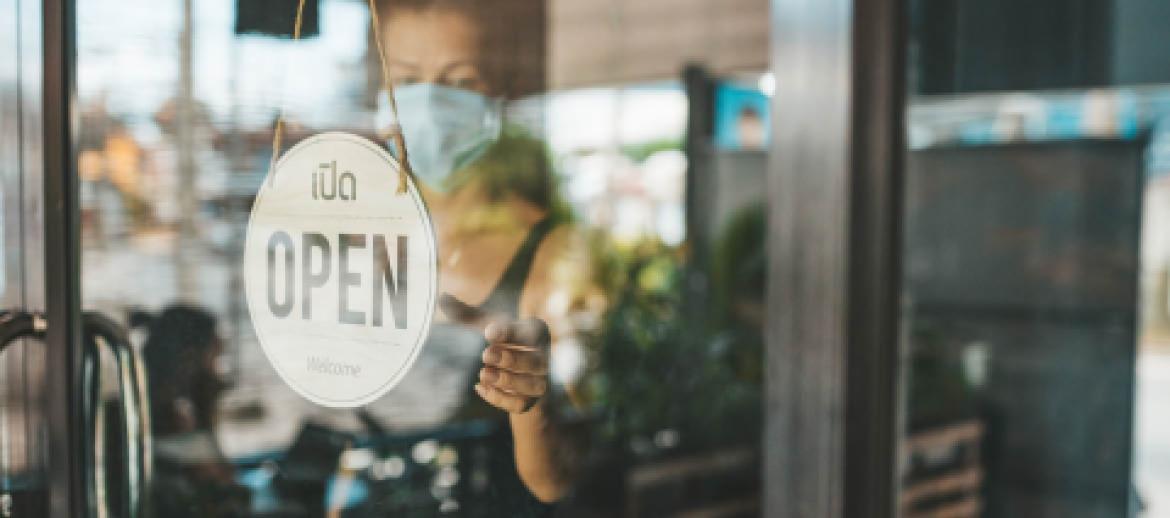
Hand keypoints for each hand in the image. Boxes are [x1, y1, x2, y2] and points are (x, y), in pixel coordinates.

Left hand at [440, 294, 549, 413]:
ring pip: (531, 385)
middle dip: (510, 359)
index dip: (511, 333)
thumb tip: (442, 297)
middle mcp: (544, 358)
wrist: (520, 375)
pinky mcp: (530, 402)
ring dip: (507, 380)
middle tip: (485, 354)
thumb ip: (467, 314)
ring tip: (482, 373)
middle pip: (535, 362)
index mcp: (537, 332)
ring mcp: (540, 382)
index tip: (488, 332)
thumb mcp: (487, 326)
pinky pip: (519, 404)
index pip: (532, 332)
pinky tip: (480, 388)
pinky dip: (500, 398)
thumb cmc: (503, 342)